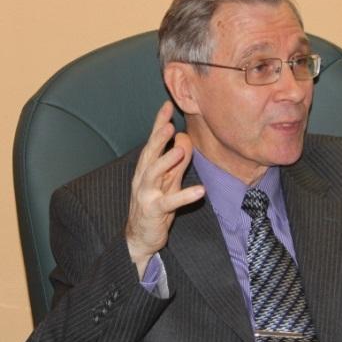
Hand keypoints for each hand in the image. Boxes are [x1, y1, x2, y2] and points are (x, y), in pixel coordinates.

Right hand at [125, 101, 204, 277]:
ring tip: (179, 149)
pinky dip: (185, 196)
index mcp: (147, 167)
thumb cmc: (156, 204)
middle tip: (168, 122)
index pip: (153, 142)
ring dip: (166, 161)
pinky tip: (200, 190)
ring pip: (153, 174)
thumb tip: (186, 139)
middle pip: (149, 153)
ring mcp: (146, 194)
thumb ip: (177, 161)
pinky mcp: (154, 211)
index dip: (158, 123)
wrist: (140, 236)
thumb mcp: (169, 181)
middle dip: (158, 137)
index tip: (167, 105)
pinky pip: (170, 202)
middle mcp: (143, 178)